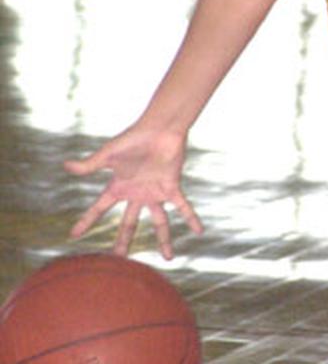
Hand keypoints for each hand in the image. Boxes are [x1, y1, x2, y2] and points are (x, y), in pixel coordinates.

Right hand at [64, 126, 203, 259]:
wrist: (159, 129)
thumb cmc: (133, 138)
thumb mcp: (108, 153)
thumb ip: (90, 164)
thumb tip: (65, 166)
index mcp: (118, 186)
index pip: (99, 208)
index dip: (87, 221)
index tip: (74, 235)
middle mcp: (137, 194)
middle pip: (129, 223)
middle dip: (124, 241)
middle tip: (119, 260)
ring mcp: (155, 192)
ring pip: (160, 222)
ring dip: (164, 240)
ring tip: (169, 258)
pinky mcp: (172, 187)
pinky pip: (183, 207)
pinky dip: (191, 218)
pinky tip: (199, 231)